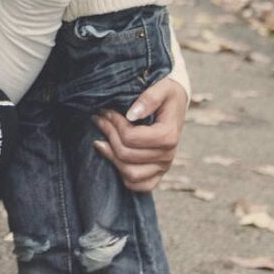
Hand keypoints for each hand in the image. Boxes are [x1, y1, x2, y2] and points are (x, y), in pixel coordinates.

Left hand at [91, 77, 187, 191]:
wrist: (175, 102)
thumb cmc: (167, 94)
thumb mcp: (162, 88)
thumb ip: (149, 98)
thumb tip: (131, 114)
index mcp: (168, 136)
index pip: (131, 137)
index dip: (113, 124)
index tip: (105, 110)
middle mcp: (168, 155)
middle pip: (126, 154)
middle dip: (108, 134)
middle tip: (98, 118)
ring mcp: (163, 167)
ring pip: (129, 174)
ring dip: (110, 155)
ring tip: (100, 138)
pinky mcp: (157, 174)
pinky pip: (138, 185)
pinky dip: (122, 174)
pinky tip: (112, 156)